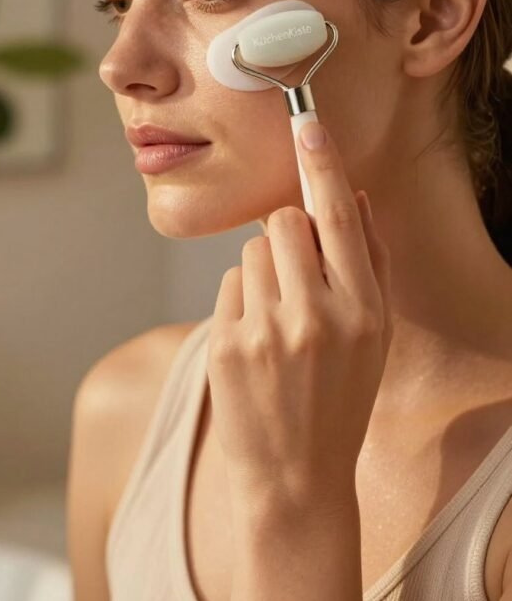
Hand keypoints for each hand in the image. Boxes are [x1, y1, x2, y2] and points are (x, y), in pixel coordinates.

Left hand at [206, 121, 393, 522]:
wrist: (295, 477)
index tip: (307, 123)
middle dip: (288, 236)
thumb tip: (353, 197)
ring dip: (263, 271)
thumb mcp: (374, 337)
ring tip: (278, 321)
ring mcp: (266, 332)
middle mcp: (316, 316)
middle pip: (284, 224)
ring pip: (252, 251)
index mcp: (362, 310)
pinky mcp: (226, 344)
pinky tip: (256, 341)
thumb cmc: (340, 399)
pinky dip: (241, 300)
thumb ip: (368, 263)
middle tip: (297, 276)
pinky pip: (229, 284)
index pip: (339, 218)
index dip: (323, 164)